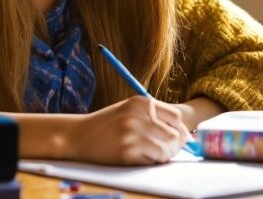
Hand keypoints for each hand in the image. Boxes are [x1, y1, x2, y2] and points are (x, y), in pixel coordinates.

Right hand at [66, 95, 190, 164]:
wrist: (78, 135)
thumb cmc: (107, 124)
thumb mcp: (129, 110)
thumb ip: (154, 116)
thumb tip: (184, 134)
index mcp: (141, 102)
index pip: (176, 117)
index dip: (180, 130)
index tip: (177, 137)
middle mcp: (138, 116)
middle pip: (175, 134)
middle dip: (175, 145)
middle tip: (166, 150)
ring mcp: (132, 134)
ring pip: (167, 150)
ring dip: (164, 155)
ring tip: (152, 154)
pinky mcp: (127, 152)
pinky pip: (153, 160)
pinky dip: (152, 161)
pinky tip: (141, 157)